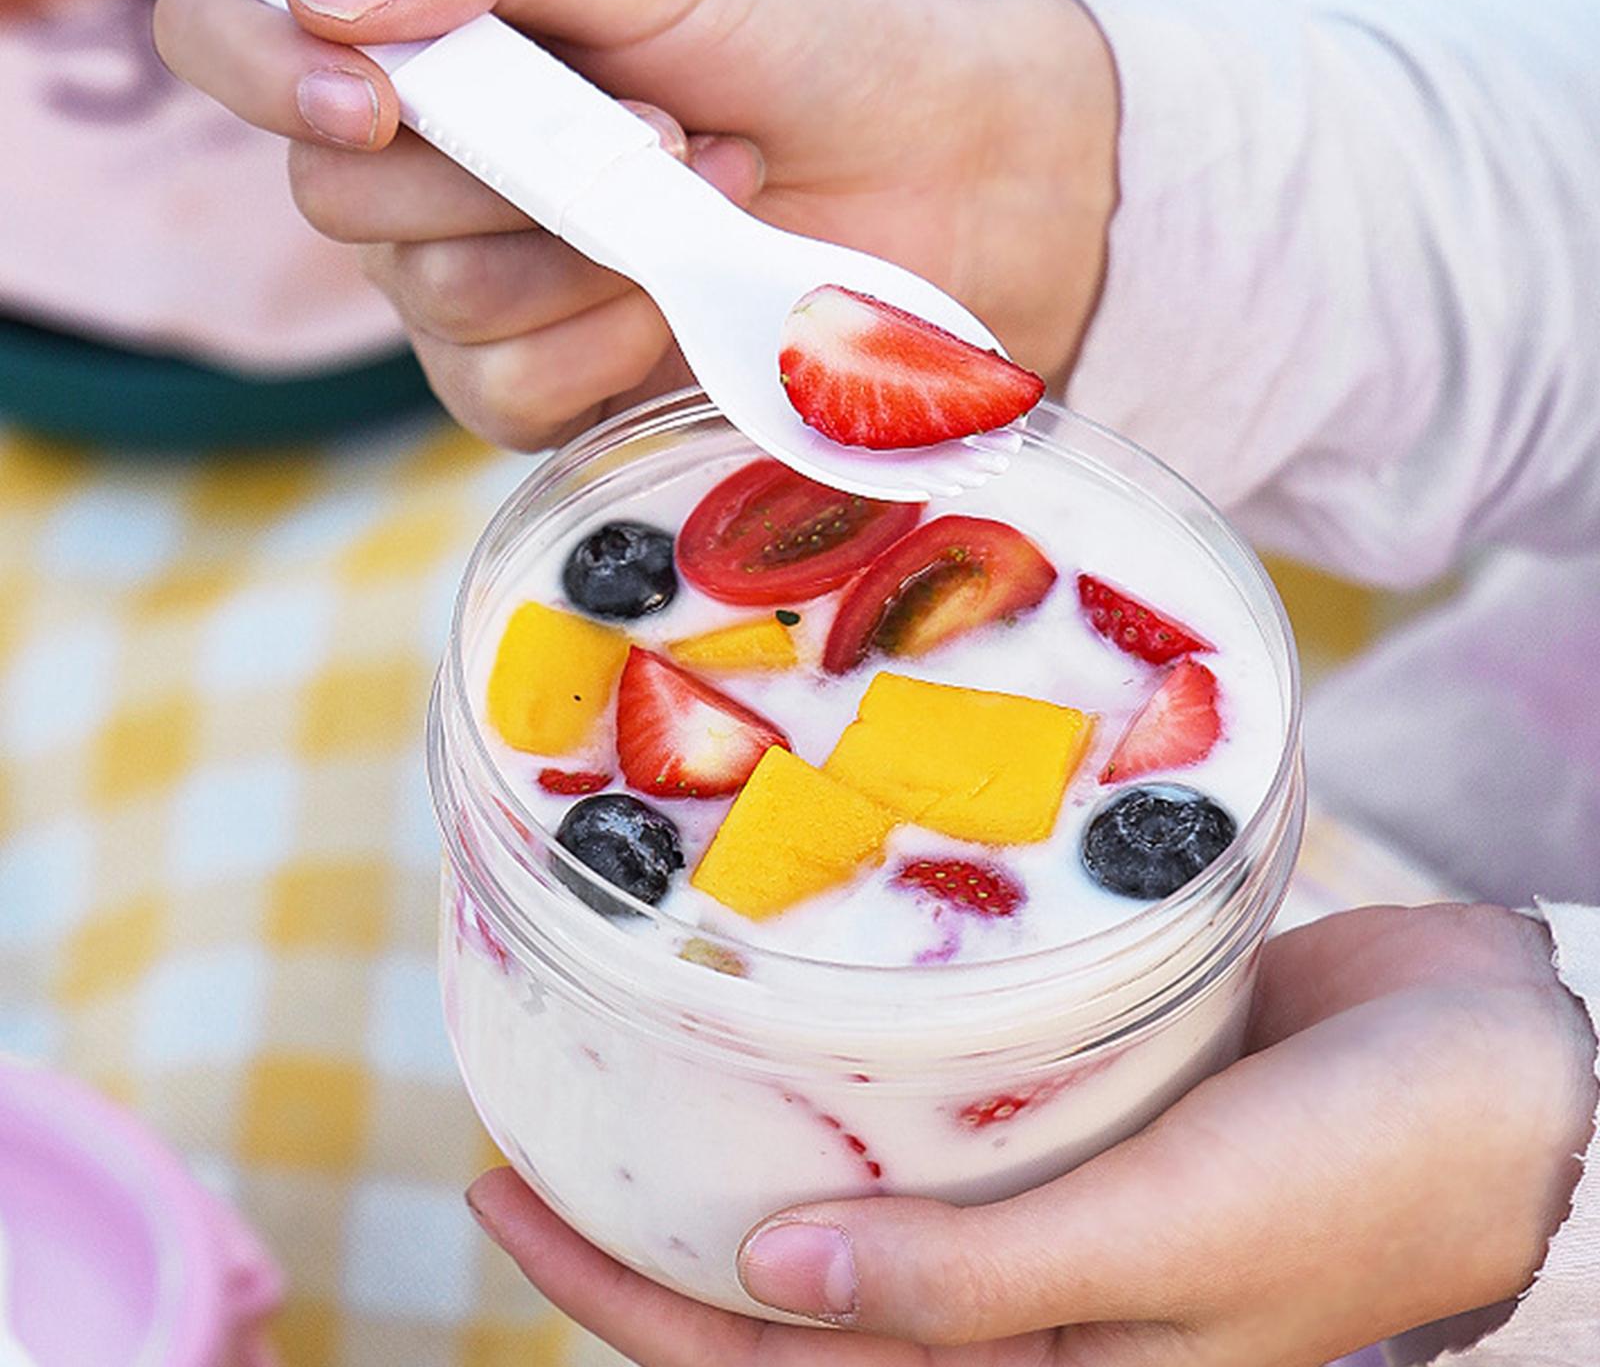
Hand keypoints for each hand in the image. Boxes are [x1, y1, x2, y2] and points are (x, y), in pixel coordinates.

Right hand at [154, 0, 1116, 448]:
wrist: (949, 179)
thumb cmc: (816, 45)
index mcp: (432, 30)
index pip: (234, 34)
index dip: (258, 64)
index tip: (370, 92)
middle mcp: (433, 162)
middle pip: (337, 195)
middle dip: (500, 168)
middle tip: (648, 122)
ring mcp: (483, 285)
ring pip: (428, 299)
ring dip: (579, 247)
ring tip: (699, 184)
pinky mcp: (548, 385)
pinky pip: (503, 392)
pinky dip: (603, 340)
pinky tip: (681, 290)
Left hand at [466, 902, 1597, 1366]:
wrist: (1513, 1074)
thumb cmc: (1369, 1174)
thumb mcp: (1179, 1245)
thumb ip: (981, 1285)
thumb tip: (764, 1293)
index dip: (628, 1307)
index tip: (503, 1196)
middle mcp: (1019, 1303)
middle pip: (785, 1296)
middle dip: (644, 1237)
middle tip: (521, 1133)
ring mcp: (1042, 1208)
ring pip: (845, 1206)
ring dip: (735, 1154)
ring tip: (627, 1067)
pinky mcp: (1076, 1114)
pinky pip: (925, 1117)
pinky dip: (843, 1083)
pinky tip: (790, 1019)